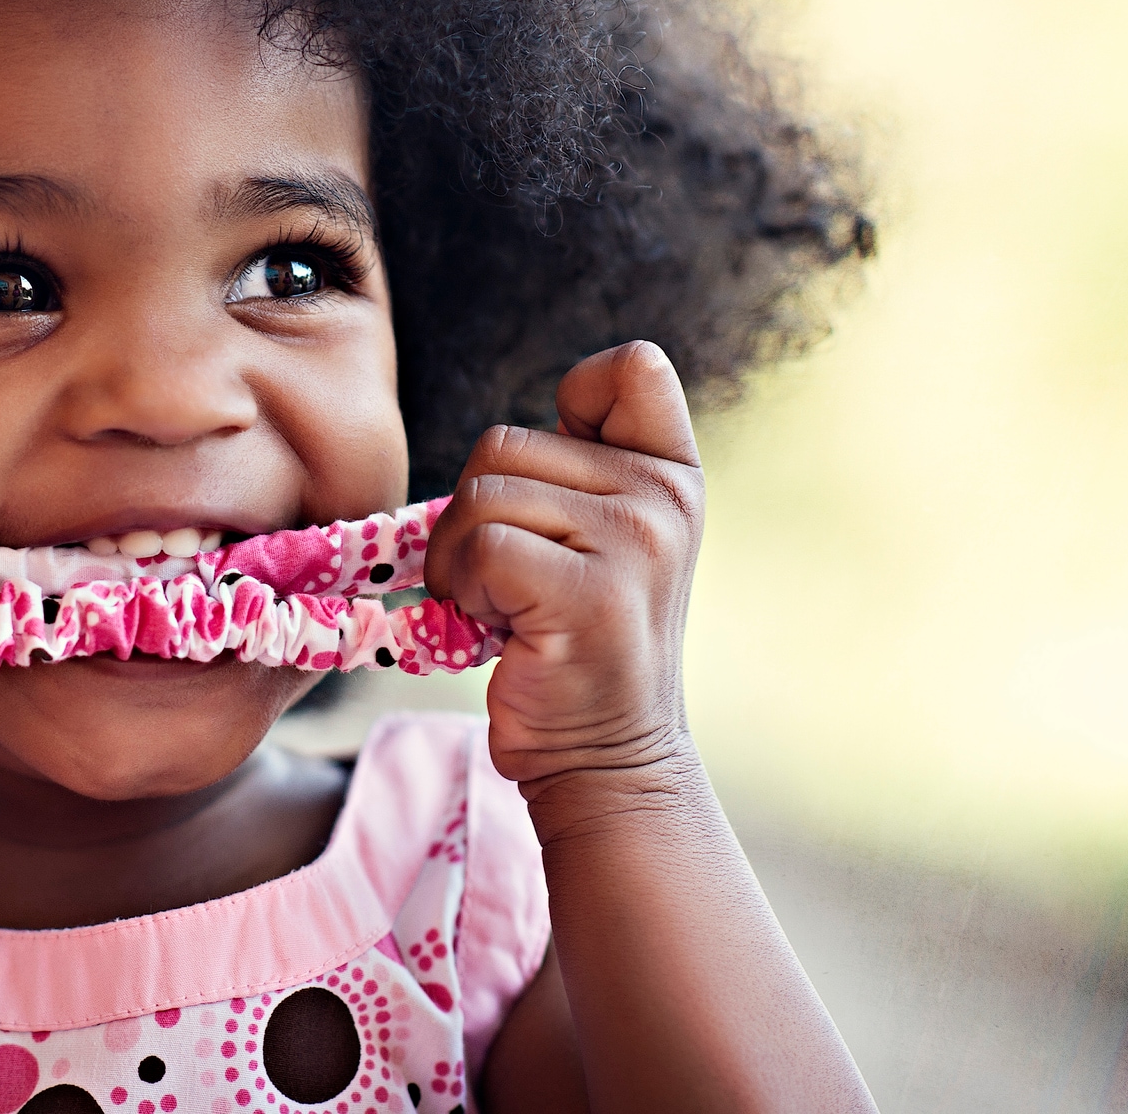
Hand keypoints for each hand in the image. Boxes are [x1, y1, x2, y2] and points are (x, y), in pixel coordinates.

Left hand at [424, 341, 703, 799]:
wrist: (604, 759)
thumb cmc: (572, 645)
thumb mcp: (597, 540)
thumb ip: (574, 473)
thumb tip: (495, 445)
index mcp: (670, 473)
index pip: (632, 369)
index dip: (573, 399)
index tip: (551, 483)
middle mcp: (664, 497)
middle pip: (502, 442)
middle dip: (473, 512)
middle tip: (509, 581)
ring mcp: (636, 542)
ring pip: (481, 494)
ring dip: (457, 557)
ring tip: (502, 606)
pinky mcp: (592, 593)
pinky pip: (481, 547)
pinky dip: (461, 588)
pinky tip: (497, 628)